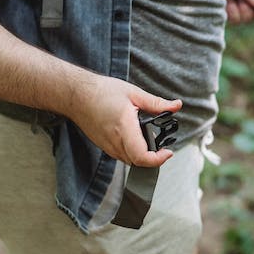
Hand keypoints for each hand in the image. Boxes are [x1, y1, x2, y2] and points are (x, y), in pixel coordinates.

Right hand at [68, 75, 182, 166]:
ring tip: (151, 142)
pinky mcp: (103, 146)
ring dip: (143, 155)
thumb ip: (157, 103)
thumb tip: (176, 105)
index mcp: (124, 128)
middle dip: (154, 157)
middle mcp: (115, 141)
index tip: (168, 152)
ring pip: (130, 160)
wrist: (76, 95)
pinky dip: (132, 152)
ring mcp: (107, 146)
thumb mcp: (134, 94)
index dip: (158, 159)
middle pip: (138, 162)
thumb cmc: (102, 92)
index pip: (142, 157)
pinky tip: (136, 139)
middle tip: (163, 145)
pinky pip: (121, 155)